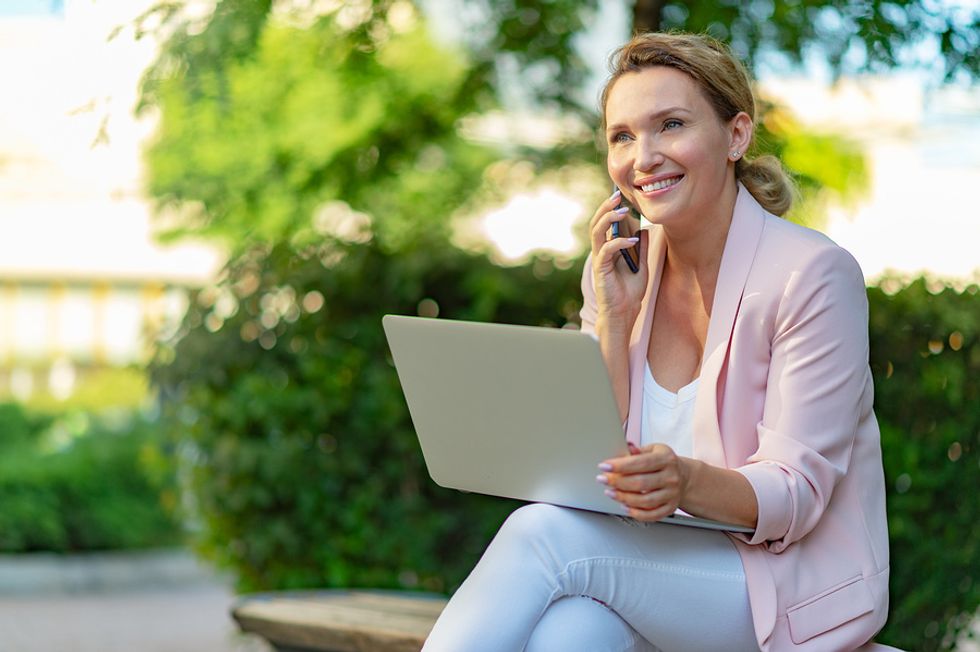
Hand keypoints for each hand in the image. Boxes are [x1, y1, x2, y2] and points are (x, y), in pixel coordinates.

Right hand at [588, 189, 647, 330]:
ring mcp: (599, 259)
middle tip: (616, 196)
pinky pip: (606, 250)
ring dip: (608, 219)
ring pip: (597, 232)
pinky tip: (632, 240)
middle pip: (597, 223)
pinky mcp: (600, 269)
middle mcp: (601, 251)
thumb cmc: (630, 292)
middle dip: (606, 208)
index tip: (621, 196)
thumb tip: (645, 230)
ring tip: (622, 211)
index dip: (610, 209)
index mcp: (608, 249)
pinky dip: (618, 242)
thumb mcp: (641, 266)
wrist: (624, 313)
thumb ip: (641, 249)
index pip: (605, 224)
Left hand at [596, 442, 691, 521]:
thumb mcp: (654, 450)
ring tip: (610, 493)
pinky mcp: (670, 507)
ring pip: (645, 501)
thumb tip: (625, 447)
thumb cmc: (664, 463)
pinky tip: (625, 507)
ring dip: (624, 498)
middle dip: (617, 482)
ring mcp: (672, 494)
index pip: (640, 463)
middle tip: (602, 479)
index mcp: (666, 459)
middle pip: (641, 483)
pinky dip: (637, 513)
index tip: (604, 466)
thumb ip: (638, 450)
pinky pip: (652, 514)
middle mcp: (671, 477)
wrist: (684, 477)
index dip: (620, 465)